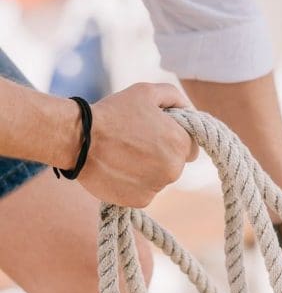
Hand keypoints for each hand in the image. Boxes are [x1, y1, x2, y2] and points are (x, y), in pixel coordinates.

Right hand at [59, 83, 197, 206]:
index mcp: (180, 144)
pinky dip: (134, 184)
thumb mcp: (147, 92)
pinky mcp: (140, 201)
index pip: (190, 146)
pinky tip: (119, 169)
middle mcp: (174, 170)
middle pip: (175, 164)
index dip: (174, 138)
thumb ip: (175, 97)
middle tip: (136, 142)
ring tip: (124, 155)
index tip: (156, 133)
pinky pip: (144, 191)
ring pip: (159, 179)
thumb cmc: (114, 113)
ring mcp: (157, 187)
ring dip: (148, 170)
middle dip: (162, 154)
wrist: (79, 140)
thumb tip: (189, 110)